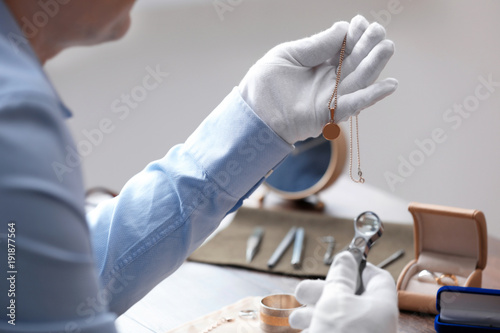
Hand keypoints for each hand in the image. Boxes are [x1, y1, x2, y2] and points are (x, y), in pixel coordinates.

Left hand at [239, 15, 397, 143]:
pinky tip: (390, 85)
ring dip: (374, 64)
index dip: (353, 34)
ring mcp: (330, 97)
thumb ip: (316, 45)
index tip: (359, 22)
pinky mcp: (328, 114)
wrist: (252, 113)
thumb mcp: (288, 55)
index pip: (342, 47)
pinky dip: (372, 96)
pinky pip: (354, 104)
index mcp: (318, 63)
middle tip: (378, 30)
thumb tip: (343, 28)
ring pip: (359, 80)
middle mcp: (328, 80)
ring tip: (386, 46)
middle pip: (355, 62)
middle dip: (368, 45)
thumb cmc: (264, 83)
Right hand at [289, 251, 397, 332]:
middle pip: (352, 296)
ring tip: (296, 317)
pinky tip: (303, 329)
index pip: (377, 278)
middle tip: (303, 291)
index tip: (337, 265)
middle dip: (323, 291)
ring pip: (339, 316)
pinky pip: (335, 331)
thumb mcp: (334, 300)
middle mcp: (375, 323)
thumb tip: (346, 258)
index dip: (357, 268)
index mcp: (381, 307)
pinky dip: (318, 327)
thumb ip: (340, 277)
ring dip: (314, 311)